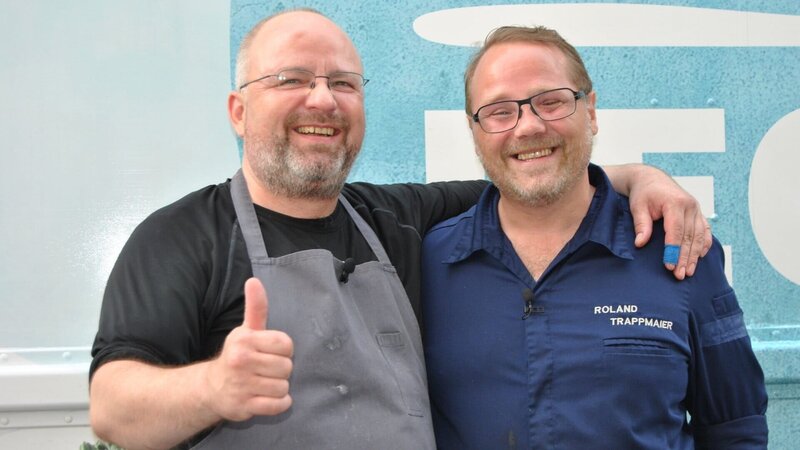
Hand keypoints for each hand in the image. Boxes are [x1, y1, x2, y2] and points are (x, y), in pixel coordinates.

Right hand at [204, 277, 293, 421]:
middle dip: (280, 370)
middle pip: (287, 367)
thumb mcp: (246, 330)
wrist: (211, 388)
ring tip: (263, 383)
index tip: (270, 352)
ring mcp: (241, 385)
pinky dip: (278, 404)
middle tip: (265, 370)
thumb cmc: (237, 355)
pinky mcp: (244, 406)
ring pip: (283, 387)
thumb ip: (256, 307)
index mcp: (244, 340)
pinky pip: (278, 405)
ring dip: (278, 388)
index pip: (286, 344)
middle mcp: (241, 361)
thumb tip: (254, 281)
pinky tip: (267, 398)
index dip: (283, 350)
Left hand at [628, 167, 711, 279]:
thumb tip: (640, 243)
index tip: (669, 266)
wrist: (652, 179)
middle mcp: (690, 205)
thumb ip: (641, 225)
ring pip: (699, 236)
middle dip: (685, 258)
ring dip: (695, 255)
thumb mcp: (638, 207)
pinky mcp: (698, 213)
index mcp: (675, 202)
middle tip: (680, 275)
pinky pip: (704, 231)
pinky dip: (704, 244)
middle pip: (690, 237)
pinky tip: (700, 257)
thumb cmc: (644, 193)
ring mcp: (696, 209)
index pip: (676, 231)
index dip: (673, 250)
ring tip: (689, 272)